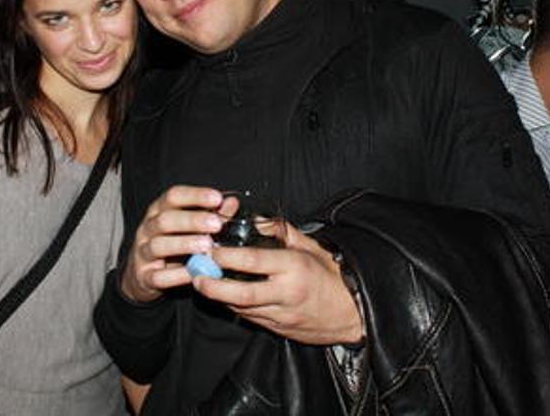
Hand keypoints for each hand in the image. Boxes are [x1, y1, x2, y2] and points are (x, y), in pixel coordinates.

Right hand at [120, 186, 235, 302]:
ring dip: (184, 244)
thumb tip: (231, 202)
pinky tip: (193, 273)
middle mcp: (148, 229)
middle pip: (165, 219)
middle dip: (192, 220)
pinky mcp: (144, 276)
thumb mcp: (188, 227)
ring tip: (207, 245)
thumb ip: (210, 215)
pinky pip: (158, 276)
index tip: (217, 198)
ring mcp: (143, 252)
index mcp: (159, 211)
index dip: (195, 196)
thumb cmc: (171, 245)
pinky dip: (176, 275)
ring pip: (159, 245)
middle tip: (216, 224)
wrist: (142, 275)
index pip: (173, 196)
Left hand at [192, 222, 363, 344]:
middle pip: (241, 293)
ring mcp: (282, 314)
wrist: (354, 312)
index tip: (209, 249)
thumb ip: (283, 232)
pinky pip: (251, 318)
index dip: (226, 257)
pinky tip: (222, 297)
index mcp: (294, 267)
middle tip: (195, 276)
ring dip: (219, 298)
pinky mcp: (280, 329)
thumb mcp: (312, 247)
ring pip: (242, 308)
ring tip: (201, 284)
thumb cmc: (333, 274)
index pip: (253, 261)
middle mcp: (286, 292)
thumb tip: (257, 220)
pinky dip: (235, 307)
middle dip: (213, 286)